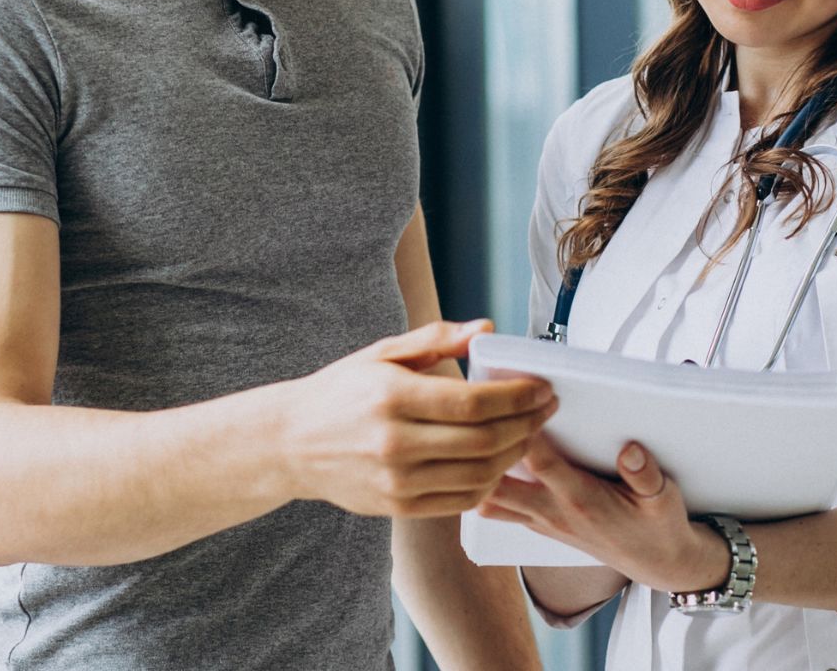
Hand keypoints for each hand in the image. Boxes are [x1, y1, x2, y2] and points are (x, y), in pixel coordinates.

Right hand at [273, 320, 557, 517]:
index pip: (473, 402)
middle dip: (527, 424)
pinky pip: (460, 500)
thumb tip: (486, 328)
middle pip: (484, 441)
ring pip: (479, 475)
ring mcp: (397, 480)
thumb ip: (436, 339)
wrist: (290, 444)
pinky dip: (489, 483)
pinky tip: (498, 462)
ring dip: (514, 455)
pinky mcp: (398, 506)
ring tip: (528, 433)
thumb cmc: (340, 392)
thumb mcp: (382, 353)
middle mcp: (395, 443)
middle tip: (546, 409)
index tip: (542, 388)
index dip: (517, 397)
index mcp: (393, 396)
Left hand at [478, 438, 728, 594]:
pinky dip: (488, 485)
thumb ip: (646, 475)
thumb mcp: (664, 500)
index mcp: (583, 500)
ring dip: (480, 472)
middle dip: (487, 452)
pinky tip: (490, 458)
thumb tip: (630, 450)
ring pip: (490, 501)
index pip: (541, 464)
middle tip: (483, 415)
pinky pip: (499, 509)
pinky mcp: (539, 525)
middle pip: (498, 485)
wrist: (655, 563)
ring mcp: (542, 521)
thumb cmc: (658, 526)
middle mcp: (554, 512)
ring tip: (480, 434)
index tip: (521, 401)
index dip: (527, 431)